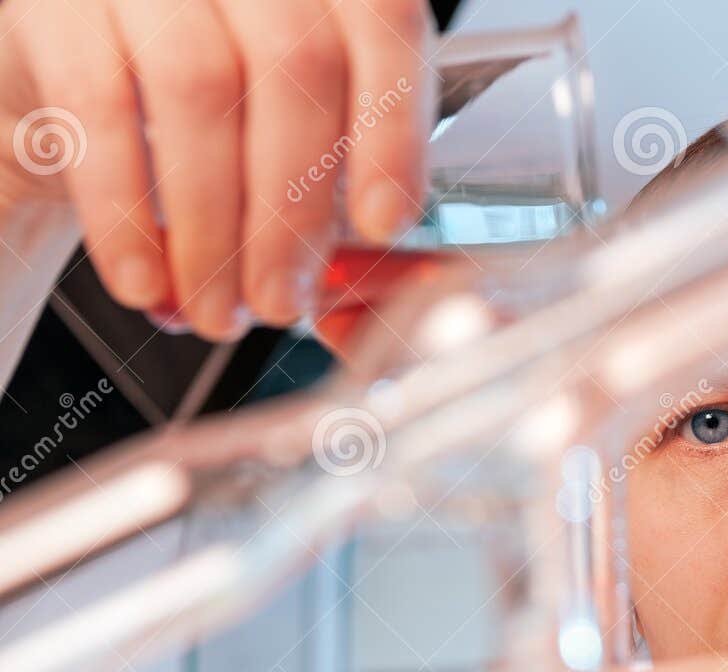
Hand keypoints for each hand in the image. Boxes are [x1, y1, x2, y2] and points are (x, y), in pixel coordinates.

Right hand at [0, 0, 435, 338]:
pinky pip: (101, 111)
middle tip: (283, 300)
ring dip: (215, 227)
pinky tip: (145, 279)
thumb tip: (361, 276)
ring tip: (217, 308)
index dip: (392, 129)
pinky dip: (127, 214)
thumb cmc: (201, 104)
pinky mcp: (56, 9)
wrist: (66, 78)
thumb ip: (334, 178)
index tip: (384, 223)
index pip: (381, 23)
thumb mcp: (284, 127)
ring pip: (203, 88)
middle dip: (296, 210)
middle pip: (296, 67)